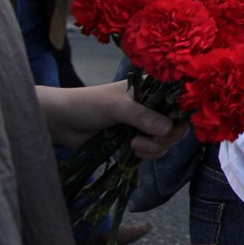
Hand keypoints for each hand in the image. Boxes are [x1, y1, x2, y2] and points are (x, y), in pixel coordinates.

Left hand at [36, 81, 188, 159]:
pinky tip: (131, 151)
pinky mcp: (137, 141)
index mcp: (152, 90)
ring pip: (167, 140)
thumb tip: (168, 130)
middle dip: (166, 137)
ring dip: (155, 148)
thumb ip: (143, 117)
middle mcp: (152, 106)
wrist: (62, 122)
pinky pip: (154, 151)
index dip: (182, 115)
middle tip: (147, 141)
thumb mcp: (117, 107)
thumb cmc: (88, 105)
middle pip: (177, 124)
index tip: (171, 127)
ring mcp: (145, 124)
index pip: (180, 101)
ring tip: (133, 146)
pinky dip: (148, 154)